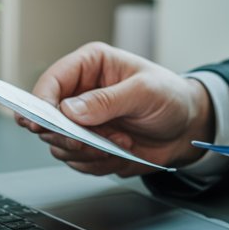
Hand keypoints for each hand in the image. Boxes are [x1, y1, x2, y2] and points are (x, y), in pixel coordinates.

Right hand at [15, 42, 214, 176]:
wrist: (188, 129)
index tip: (42, 123)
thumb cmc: (171, 98)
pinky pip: (77, 161)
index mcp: (89, 66)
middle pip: (47, 118)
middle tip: (87, 141)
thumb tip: (71, 110)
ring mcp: (82, 122)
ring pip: (59, 143)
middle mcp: (79, 93)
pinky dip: (96, 163)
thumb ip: (107, 100)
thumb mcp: (144, 92)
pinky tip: (120, 152)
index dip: (41, 103)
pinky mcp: (89, 145)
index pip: (51, 82)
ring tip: (119, 143)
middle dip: (66, 135)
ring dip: (86, 151)